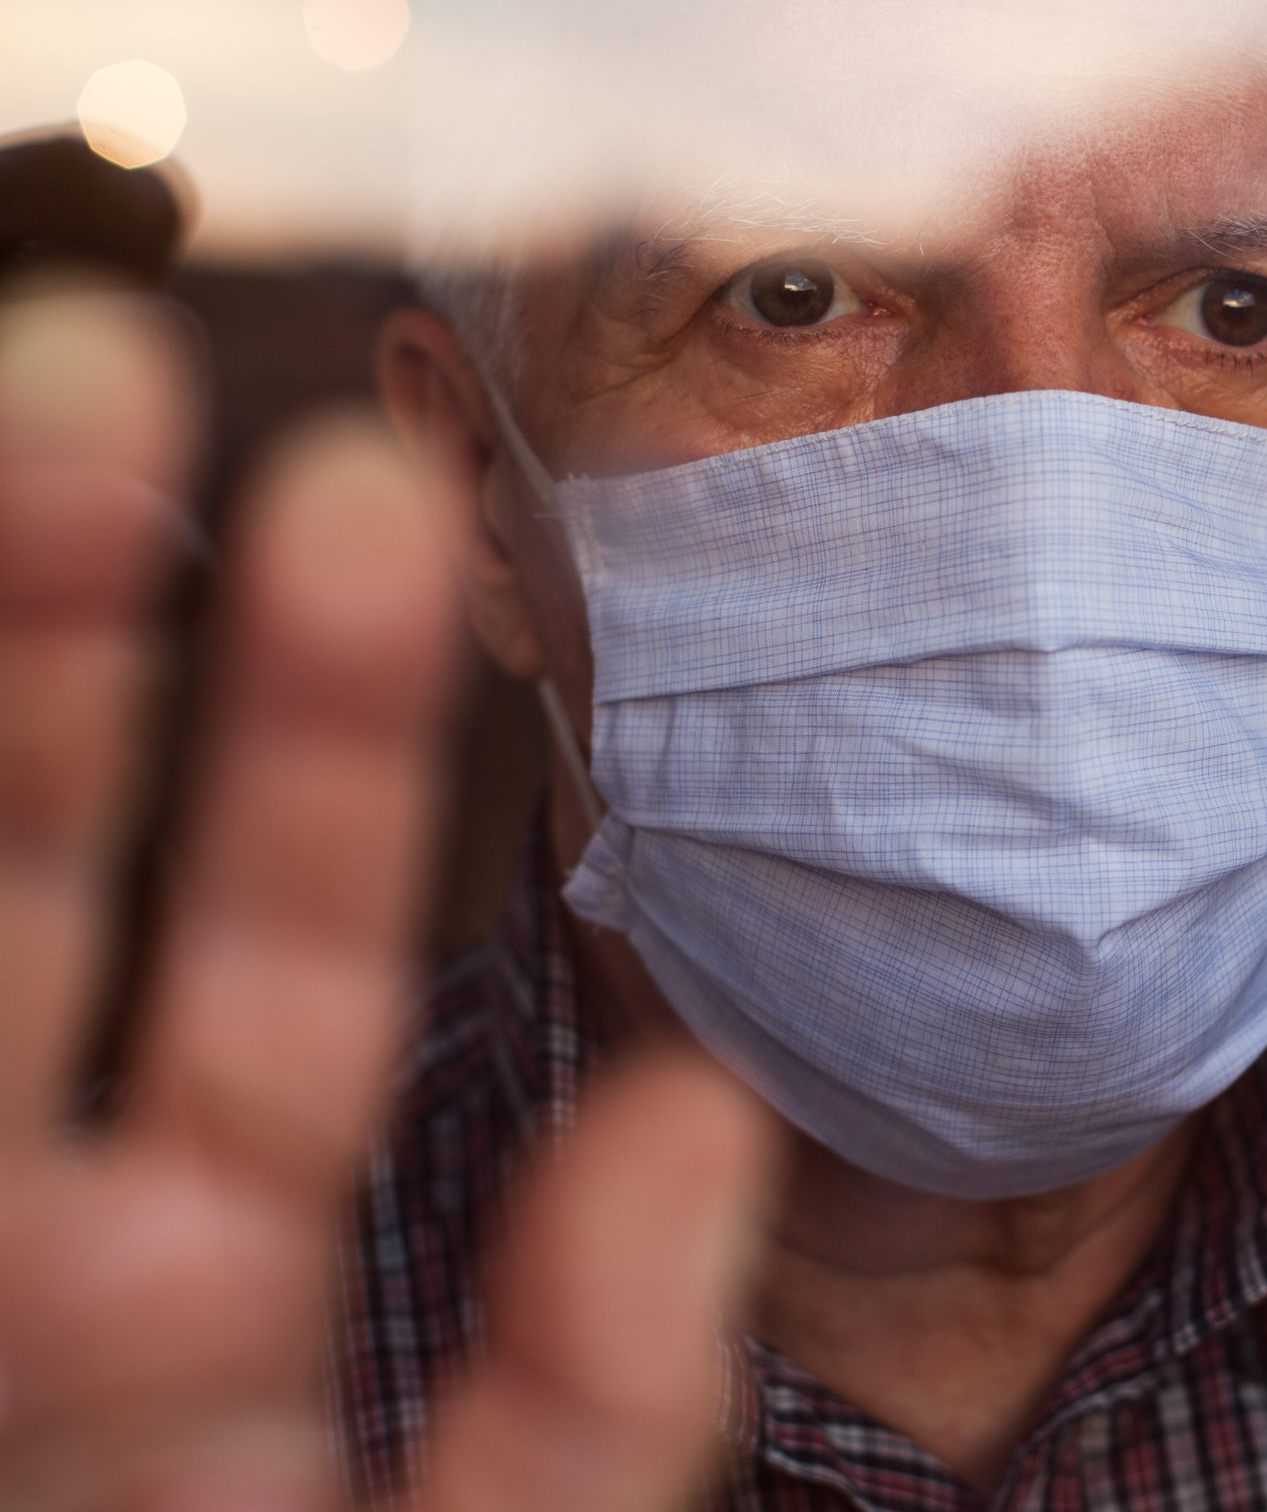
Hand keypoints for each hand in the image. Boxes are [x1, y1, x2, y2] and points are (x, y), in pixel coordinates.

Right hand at [0, 287, 771, 1511]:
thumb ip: (581, 1408)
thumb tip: (689, 1113)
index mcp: (192, 1325)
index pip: (246, 978)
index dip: (284, 745)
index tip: (372, 498)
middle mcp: (24, 1290)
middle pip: (21, 918)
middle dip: (58, 658)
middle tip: (118, 370)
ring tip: (27, 411)